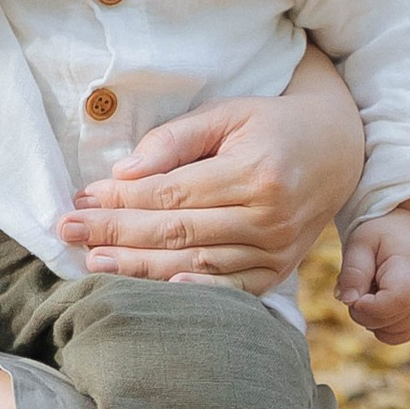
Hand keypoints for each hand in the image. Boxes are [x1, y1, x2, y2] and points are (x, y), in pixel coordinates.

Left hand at [58, 52, 366, 290]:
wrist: (340, 150)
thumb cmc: (271, 125)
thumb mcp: (227, 114)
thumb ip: (175, 140)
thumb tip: (123, 172)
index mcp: (255, 173)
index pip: (171, 194)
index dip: (121, 201)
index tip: (80, 200)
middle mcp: (270, 217)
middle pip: (177, 232)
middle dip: (116, 234)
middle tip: (69, 233)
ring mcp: (277, 250)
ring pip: (196, 265)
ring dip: (139, 268)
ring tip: (93, 263)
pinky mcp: (279, 271)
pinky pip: (228, 290)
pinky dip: (189, 293)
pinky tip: (151, 294)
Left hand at [339, 201, 409, 342]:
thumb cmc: (383, 232)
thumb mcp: (361, 242)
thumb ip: (354, 271)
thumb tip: (348, 301)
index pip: (396, 301)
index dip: (368, 306)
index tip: (354, 295)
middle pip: (391, 321)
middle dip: (363, 312)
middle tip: (360, 286)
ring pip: (394, 332)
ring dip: (373, 319)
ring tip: (373, 290)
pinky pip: (403, 334)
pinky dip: (385, 327)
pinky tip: (379, 305)